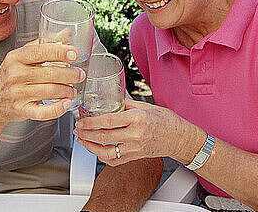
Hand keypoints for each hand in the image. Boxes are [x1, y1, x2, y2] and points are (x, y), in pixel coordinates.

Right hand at [0, 41, 84, 122]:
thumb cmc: (10, 76)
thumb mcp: (21, 56)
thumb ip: (43, 44)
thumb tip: (66, 33)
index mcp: (15, 58)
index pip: (40, 51)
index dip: (60, 52)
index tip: (75, 54)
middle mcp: (15, 74)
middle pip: (49, 73)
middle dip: (70, 74)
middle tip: (80, 74)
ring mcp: (17, 93)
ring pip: (50, 91)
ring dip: (67, 91)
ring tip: (73, 90)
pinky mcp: (21, 110)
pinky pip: (42, 111)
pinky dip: (57, 109)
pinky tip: (66, 104)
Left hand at [73, 98, 190, 165]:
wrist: (180, 138)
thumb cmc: (166, 121)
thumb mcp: (147, 106)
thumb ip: (127, 103)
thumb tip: (112, 97)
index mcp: (137, 119)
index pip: (109, 121)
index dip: (91, 121)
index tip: (82, 119)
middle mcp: (135, 135)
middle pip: (104, 136)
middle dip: (86, 133)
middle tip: (78, 129)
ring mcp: (135, 148)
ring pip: (106, 152)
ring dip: (90, 146)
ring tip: (82, 140)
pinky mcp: (135, 157)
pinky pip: (115, 160)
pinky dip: (102, 156)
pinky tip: (96, 150)